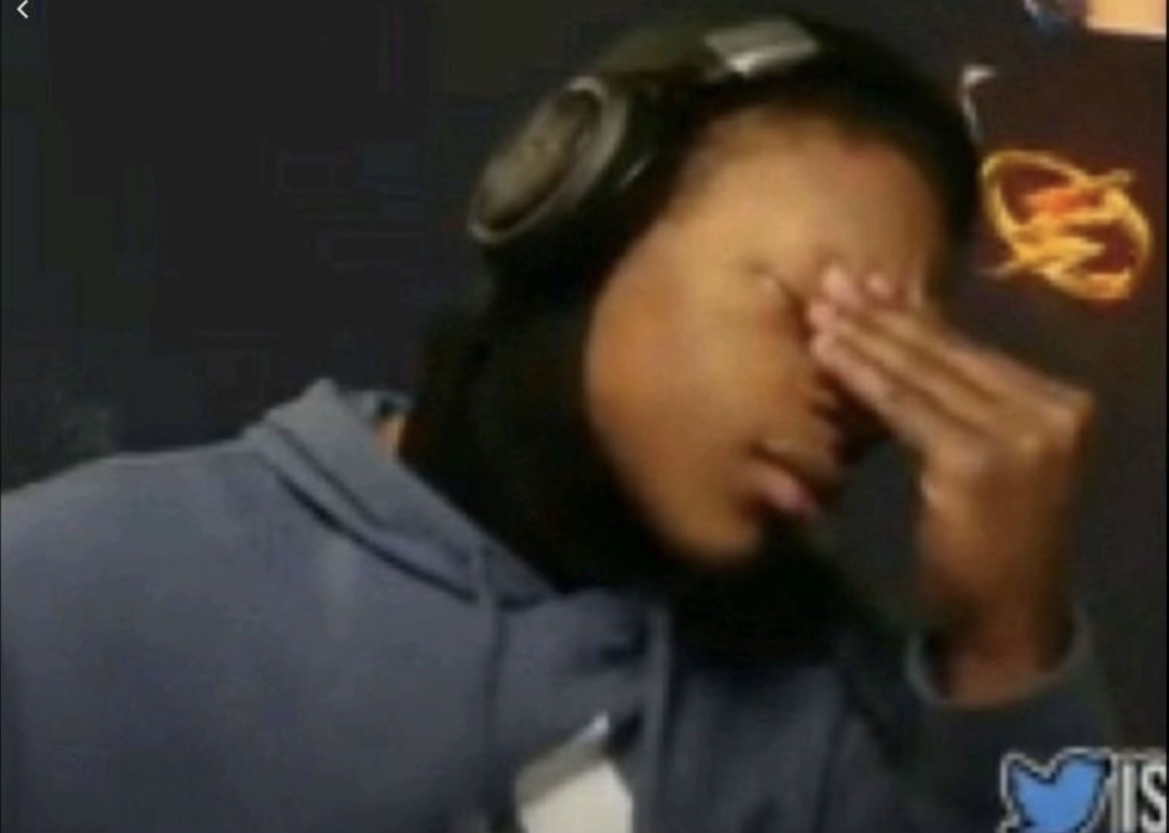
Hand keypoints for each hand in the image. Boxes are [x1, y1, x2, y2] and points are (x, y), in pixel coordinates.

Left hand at [807, 265, 1095, 703]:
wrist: (1007, 617)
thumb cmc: (990, 541)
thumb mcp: (987, 459)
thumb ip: (958, 404)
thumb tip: (901, 336)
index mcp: (1060, 404)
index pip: (970, 350)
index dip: (913, 315)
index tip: (868, 283)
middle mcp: (1051, 411)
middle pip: (945, 353)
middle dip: (881, 314)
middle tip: (831, 280)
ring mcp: (1020, 434)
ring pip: (921, 373)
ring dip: (863, 336)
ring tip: (820, 308)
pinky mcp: (977, 460)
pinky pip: (905, 406)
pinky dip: (861, 376)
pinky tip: (827, 352)